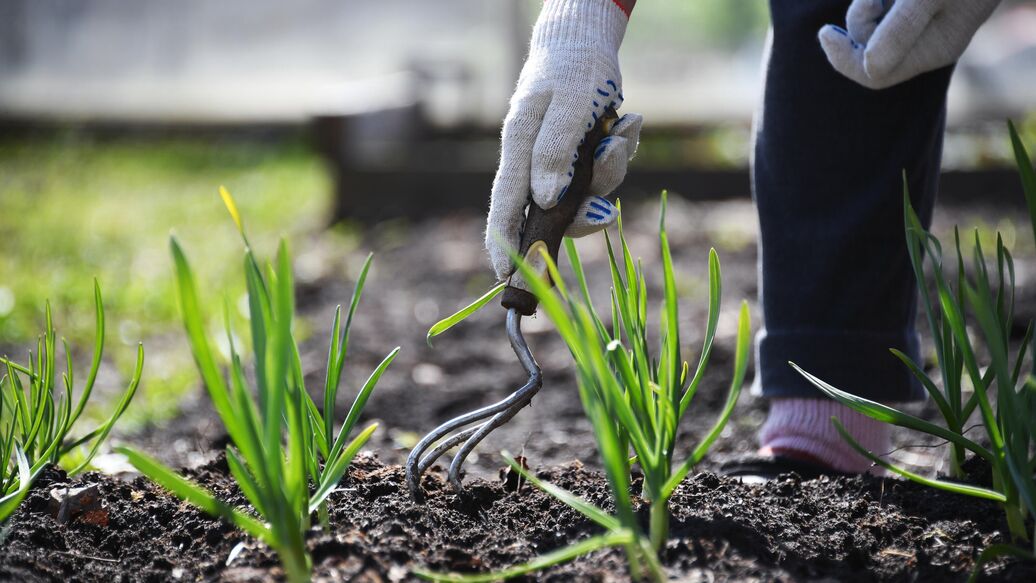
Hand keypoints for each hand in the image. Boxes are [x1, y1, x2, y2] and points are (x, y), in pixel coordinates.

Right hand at [485, 0, 640, 280]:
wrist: (589, 41)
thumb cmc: (574, 69)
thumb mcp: (569, 105)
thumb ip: (554, 151)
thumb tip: (545, 200)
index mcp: (519, 147)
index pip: (505, 204)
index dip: (503, 243)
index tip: (503, 276)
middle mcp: (534, 161)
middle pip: (551, 212)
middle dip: (583, 215)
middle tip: (604, 212)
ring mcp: (559, 162)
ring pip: (586, 196)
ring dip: (611, 170)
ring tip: (620, 129)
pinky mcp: (581, 159)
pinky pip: (605, 176)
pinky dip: (620, 153)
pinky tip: (625, 123)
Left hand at [819, 0, 999, 89]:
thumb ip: (900, 30)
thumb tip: (867, 65)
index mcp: (932, 51)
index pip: (873, 74)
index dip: (844, 58)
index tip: (826, 32)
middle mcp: (929, 43)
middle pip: (870, 51)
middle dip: (859, 25)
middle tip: (870, 0)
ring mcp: (927, 24)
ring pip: (876, 26)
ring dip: (869, 7)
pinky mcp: (921, 4)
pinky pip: (886, 12)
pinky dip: (878, 2)